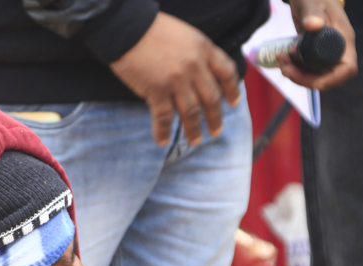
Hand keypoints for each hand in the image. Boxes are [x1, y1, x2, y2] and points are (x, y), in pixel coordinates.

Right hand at [110, 12, 240, 146]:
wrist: (128, 28)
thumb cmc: (153, 30)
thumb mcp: (186, 35)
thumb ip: (197, 54)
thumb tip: (202, 75)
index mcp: (204, 49)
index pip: (227, 73)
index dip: (232, 91)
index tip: (233, 104)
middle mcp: (194, 66)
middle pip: (212, 98)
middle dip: (215, 119)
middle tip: (216, 132)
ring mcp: (176, 80)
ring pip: (192, 112)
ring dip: (194, 129)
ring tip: (195, 140)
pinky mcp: (157, 90)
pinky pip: (164, 117)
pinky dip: (163, 131)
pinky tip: (162, 140)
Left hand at [277, 0, 357, 89]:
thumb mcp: (311, 2)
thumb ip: (312, 13)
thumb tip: (313, 25)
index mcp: (344, 39)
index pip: (347, 69)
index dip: (331, 80)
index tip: (309, 79)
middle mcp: (338, 50)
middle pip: (328, 77)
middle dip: (305, 79)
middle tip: (285, 67)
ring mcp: (326, 54)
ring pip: (315, 76)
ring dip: (296, 74)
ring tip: (281, 59)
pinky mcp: (315, 55)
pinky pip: (307, 70)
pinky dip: (294, 69)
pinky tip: (283, 57)